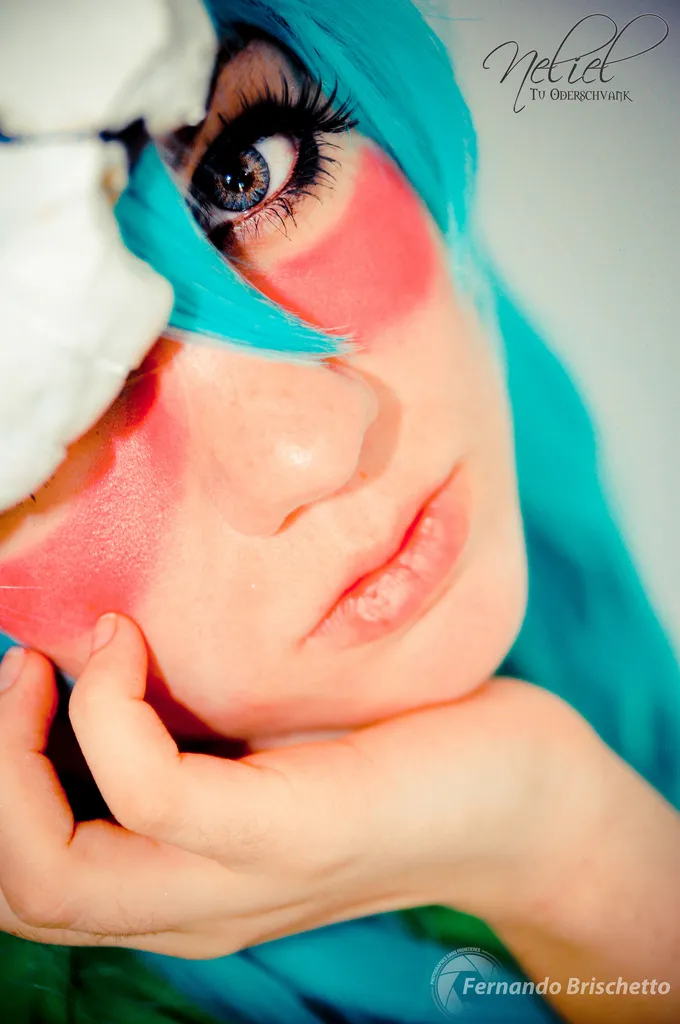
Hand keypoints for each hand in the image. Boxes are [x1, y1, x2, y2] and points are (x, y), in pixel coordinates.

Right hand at [0, 614, 612, 958]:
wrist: (520, 799)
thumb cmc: (388, 753)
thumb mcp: (260, 748)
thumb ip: (183, 734)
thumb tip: (95, 651)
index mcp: (182, 890)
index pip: (29, 890)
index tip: (15, 684)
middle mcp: (196, 906)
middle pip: (22, 895)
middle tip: (12, 675)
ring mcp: (242, 879)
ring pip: (58, 874)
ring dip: (15, 757)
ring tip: (41, 667)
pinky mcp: (292, 832)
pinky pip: (153, 793)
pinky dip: (107, 713)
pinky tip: (127, 648)